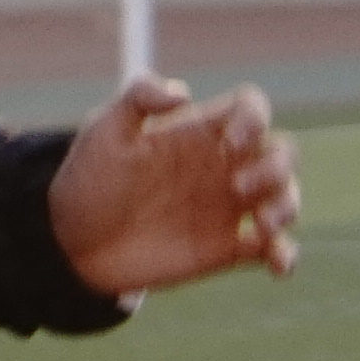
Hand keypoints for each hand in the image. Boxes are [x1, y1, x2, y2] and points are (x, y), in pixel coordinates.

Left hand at [50, 75, 297, 297]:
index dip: (254, 119)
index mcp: (200, 132)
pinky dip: (286, 257)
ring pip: (286, 197)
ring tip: (263, 226)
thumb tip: (182, 94)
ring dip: (287, 207)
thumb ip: (137, 98)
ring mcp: (228, 209)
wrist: (72, 245)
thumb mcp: (103, 130)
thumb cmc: (88, 180)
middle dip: (276, 166)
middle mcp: (223, 167)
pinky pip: (273, 250)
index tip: (229, 144)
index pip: (251, 109)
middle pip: (281, 152)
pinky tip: (277, 266)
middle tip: (238, 188)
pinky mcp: (227, 250)